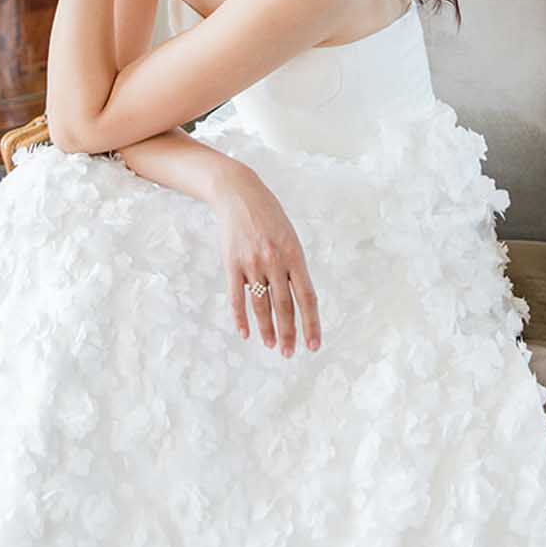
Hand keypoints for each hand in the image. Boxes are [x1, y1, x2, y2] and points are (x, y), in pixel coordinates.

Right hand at [212, 166, 321, 356]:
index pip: (307, 297)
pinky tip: (245, 333)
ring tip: (272, 346)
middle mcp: (274, 261)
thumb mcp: (290, 236)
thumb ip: (294, 266)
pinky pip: (237, 297)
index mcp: (294, 254)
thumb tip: (300, 300)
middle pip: (284, 306)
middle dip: (288, 333)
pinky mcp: (232, 263)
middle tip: (290, 353)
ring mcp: (252, 263)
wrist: (239, 193)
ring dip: (267, 329)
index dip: (311, 323)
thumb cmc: (269, 215)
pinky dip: (241, 318)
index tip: (314, 345)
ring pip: (261, 305)